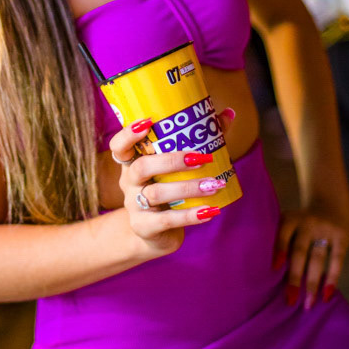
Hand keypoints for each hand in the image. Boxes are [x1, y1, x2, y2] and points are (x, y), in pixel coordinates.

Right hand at [109, 109, 235, 261]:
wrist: (154, 235)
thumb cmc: (167, 191)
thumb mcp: (175, 170)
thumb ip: (199, 141)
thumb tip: (228, 113)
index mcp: (132, 163)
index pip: (119, 146)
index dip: (129, 134)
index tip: (148, 122)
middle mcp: (129, 183)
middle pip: (141, 167)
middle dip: (172, 160)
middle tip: (202, 158)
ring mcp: (134, 206)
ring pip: (157, 193)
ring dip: (188, 187)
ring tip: (215, 184)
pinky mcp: (145, 227)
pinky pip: (167, 220)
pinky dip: (191, 215)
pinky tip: (211, 211)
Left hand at [272, 201, 348, 309]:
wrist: (330, 200)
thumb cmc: (301, 221)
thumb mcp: (289, 221)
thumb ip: (280, 241)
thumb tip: (269, 275)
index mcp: (290, 218)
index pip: (283, 235)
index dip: (279, 250)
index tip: (274, 268)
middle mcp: (307, 223)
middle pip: (299, 252)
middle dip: (295, 277)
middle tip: (289, 300)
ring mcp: (325, 229)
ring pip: (317, 259)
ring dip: (312, 283)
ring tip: (308, 304)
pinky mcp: (342, 237)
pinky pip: (337, 260)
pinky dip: (332, 278)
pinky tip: (327, 295)